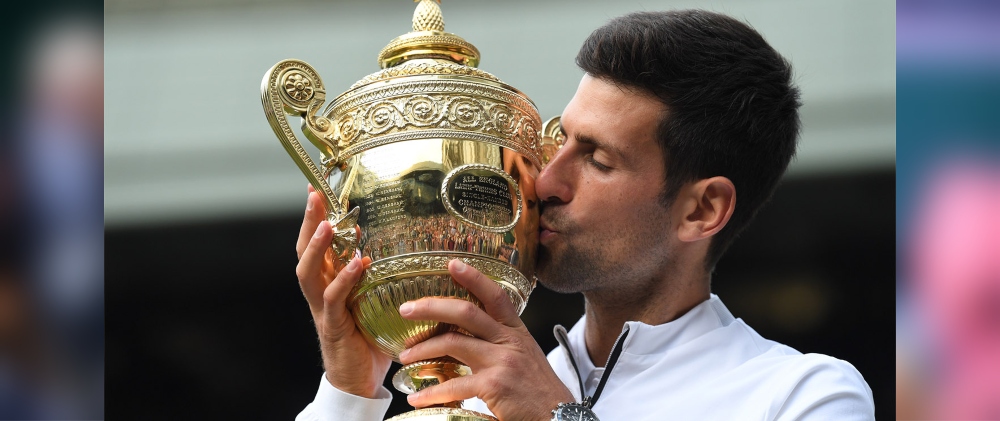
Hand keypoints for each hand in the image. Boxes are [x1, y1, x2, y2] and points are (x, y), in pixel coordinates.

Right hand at [296, 185, 390, 397]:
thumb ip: (375, 277)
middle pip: (305, 251)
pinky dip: (343, 280)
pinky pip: (332, 300)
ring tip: (328, 224)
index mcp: (328, 283)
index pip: (316, 244)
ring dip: (318, 247)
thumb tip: (387, 251)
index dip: (314, 217)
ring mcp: (323, 310)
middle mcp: (320, 293)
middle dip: (309, 222)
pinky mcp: (333, 327)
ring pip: (309, 273)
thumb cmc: (368, 340)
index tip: (316, 188)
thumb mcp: (372, 300)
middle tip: (315, 195)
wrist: (359, 381)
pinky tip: (356, 264)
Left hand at [398, 260, 573, 419]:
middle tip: (406, 310)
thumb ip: (502, 344)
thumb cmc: (539, 393)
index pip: (495, 296)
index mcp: (516, 333)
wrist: (558, 418)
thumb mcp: (525, 358)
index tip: (452, 264)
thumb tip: (470, 339)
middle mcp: (509, 341)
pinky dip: (432, 392)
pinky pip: (454, 385)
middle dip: (431, 307)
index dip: (474, 277)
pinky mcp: (494, 385)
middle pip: (466, 312)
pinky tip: (417, 397)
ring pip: (453, 343)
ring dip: (423, 349)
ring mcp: (502, 362)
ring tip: (405, 357)